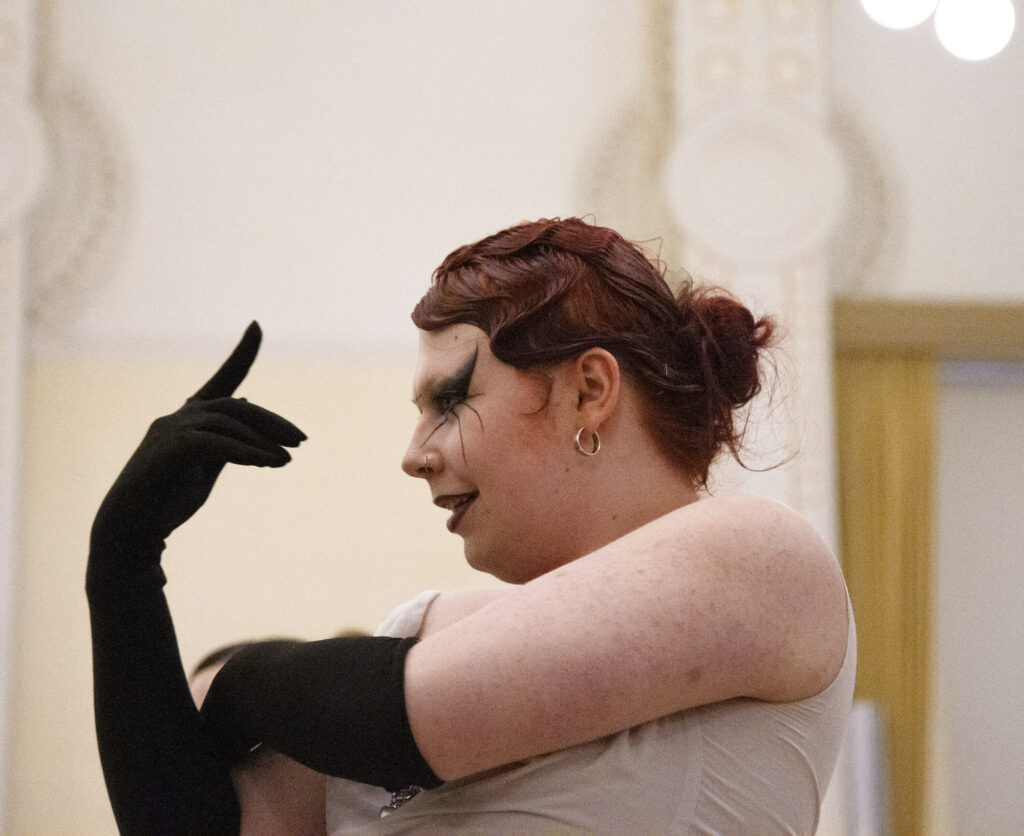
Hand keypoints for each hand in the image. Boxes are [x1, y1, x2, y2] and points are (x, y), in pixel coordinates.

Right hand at [89, 322, 305, 572]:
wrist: (130, 534)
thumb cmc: (167, 502)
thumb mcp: (207, 467)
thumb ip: (228, 438)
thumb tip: (245, 404)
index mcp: (190, 419)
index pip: (221, 380)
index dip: (241, 354)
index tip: (256, 326)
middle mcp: (178, 418)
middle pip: (237, 407)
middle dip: (273, 422)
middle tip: (301, 440)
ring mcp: (169, 430)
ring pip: (229, 423)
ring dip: (264, 441)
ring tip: (288, 459)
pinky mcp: (166, 450)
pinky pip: (215, 444)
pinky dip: (246, 452)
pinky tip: (270, 462)